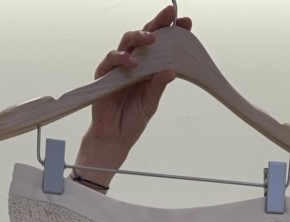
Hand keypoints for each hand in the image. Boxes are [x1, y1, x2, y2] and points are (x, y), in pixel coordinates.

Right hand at [74, 5, 192, 188]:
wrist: (115, 138)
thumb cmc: (132, 119)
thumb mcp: (151, 103)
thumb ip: (158, 86)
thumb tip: (171, 71)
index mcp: (148, 67)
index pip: (160, 44)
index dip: (171, 32)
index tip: (184, 23)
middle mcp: (134, 62)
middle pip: (145, 36)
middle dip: (158, 23)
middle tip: (170, 15)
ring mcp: (119, 66)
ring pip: (128, 41)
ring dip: (140, 37)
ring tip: (152, 39)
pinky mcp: (105, 74)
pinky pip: (112, 59)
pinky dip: (122, 58)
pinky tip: (133, 63)